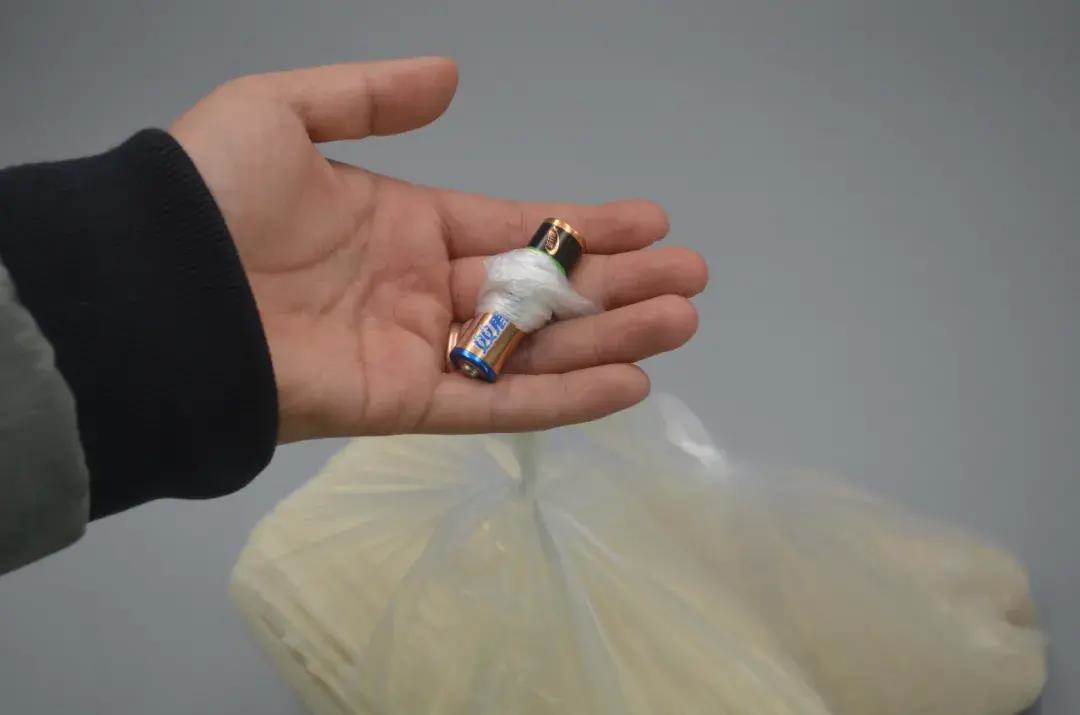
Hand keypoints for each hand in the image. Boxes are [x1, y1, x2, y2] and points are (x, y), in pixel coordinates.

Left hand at [170, 58, 706, 441]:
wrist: (154, 290)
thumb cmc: (213, 196)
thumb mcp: (286, 113)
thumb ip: (371, 96)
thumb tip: (450, 76)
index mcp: (402, 224)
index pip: (512, 227)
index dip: (580, 226)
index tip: (648, 220)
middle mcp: (419, 290)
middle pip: (539, 293)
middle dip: (617, 285)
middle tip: (691, 277)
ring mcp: (418, 352)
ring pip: (534, 351)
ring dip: (612, 339)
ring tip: (683, 320)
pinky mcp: (406, 407)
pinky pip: (498, 406)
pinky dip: (564, 399)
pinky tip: (629, 383)